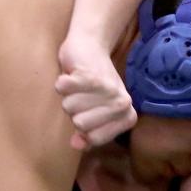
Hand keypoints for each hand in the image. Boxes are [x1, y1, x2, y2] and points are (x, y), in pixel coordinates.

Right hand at [55, 35, 136, 149]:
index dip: (85, 128)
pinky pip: (63, 89)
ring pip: (69, 107)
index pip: (94, 139)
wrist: (91, 46)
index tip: (90, 111)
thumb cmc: (93, 86)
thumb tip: (76, 145)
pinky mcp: (90, 74)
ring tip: (80, 85)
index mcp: (127, 116)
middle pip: (80, 124)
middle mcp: (122, 103)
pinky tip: (72, 75)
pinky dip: (62, 81)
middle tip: (84, 96)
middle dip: (75, 110)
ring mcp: (107, 89)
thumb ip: (88, 134)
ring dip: (69, 95)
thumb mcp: (95, 113)